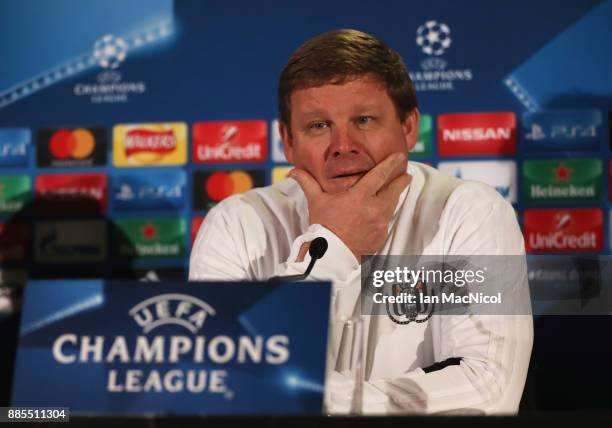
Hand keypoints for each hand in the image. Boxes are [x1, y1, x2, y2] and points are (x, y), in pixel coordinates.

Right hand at [289, 153, 410, 259]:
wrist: (332, 254)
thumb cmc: (324, 226)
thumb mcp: (316, 202)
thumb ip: (308, 183)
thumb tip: (293, 171)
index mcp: (360, 197)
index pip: (380, 175)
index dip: (391, 164)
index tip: (399, 156)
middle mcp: (374, 208)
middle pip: (394, 189)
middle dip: (401, 180)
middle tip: (405, 174)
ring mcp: (380, 223)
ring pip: (392, 204)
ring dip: (395, 196)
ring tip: (397, 189)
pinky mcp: (381, 235)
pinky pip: (387, 221)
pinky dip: (386, 214)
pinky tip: (383, 211)